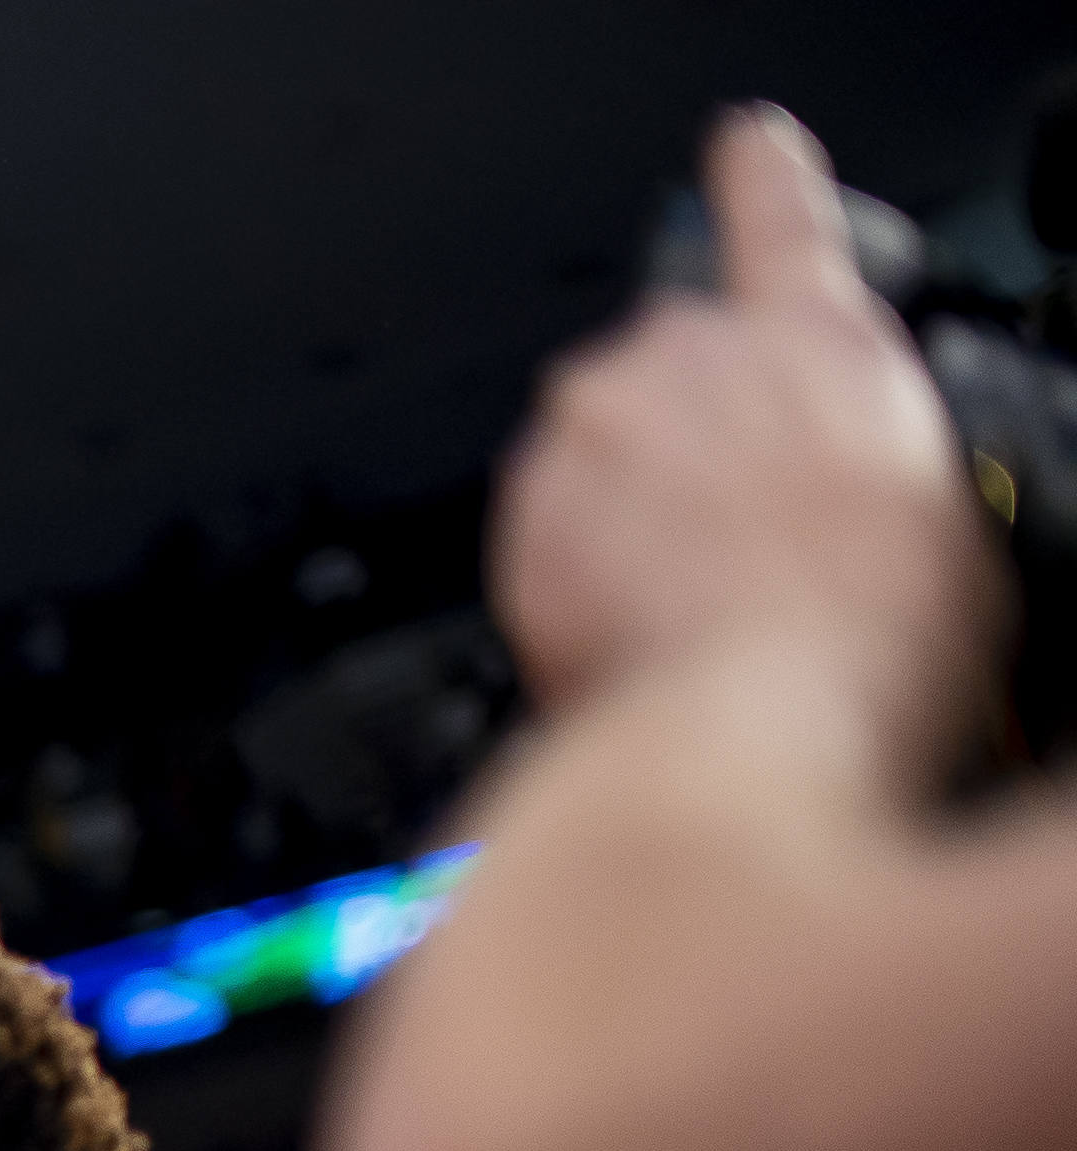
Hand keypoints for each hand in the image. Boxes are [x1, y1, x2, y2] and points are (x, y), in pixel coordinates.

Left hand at [494, 107, 995, 764]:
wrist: (755, 710)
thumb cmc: (866, 627)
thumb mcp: (927, 512)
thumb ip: (856, 452)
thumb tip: (839, 492)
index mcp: (816, 341)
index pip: (781, 216)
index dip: (756, 177)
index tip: (739, 147)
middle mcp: (686, 356)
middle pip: (667, 378)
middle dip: (683, 451)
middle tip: (726, 545)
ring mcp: (590, 427)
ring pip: (596, 459)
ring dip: (622, 520)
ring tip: (684, 609)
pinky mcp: (516, 509)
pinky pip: (539, 536)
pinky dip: (570, 579)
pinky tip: (628, 637)